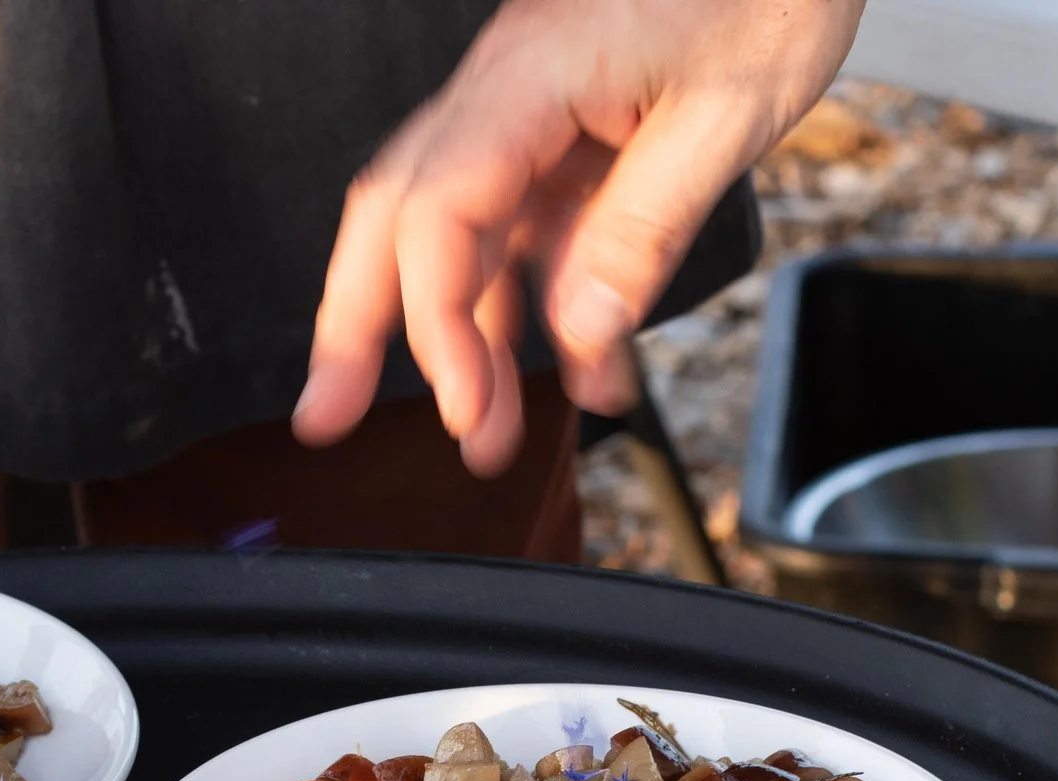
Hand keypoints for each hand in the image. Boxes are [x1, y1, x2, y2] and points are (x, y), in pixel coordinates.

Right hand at [293, 0, 863, 476]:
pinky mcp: (566, 124)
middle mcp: (507, 89)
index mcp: (532, 74)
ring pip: (456, 227)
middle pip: (396, 213)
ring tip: (484, 429)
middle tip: (329, 417)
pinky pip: (528, 218)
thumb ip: (645, 226)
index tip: (466, 406)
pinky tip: (572, 363)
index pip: (439, 210)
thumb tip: (580, 332)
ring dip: (459, 330)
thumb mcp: (728, 112)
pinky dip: (536, 295)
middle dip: (357, 322)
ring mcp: (531, 107)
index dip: (439, 322)